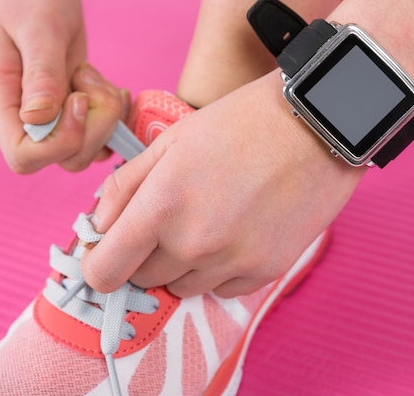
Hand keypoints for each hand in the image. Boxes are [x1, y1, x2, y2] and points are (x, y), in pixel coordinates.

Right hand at [0, 0, 123, 172]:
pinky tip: (112, 89)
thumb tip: (39, 118)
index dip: (60, 142)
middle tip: (92, 84)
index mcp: (1, 99)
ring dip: (105, 119)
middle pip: (62, 158)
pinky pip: (99, 135)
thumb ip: (41, 73)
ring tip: (96, 79)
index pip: (23, 155)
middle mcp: (22, 115)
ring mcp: (48, 116)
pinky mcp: (72, 111)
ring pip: (85, 150)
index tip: (78, 99)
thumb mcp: (39, 28)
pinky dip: (114, 118)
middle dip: (93, 128)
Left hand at [81, 73, 365, 297]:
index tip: (110, 250)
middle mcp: (194, 245)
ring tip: (209, 221)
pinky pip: (224, 288)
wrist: (315, 125)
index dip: (99, 263)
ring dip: (184, 263)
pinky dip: (221, 269)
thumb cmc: (240, 124)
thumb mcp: (170, 142)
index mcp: (161, 208)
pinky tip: (236, 232)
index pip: (104, 272)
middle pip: (144, 280)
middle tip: (168, 220)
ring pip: (184, 287)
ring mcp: (233, 262)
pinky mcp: (266, 270)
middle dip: (145, 256)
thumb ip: (123, 188)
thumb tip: (98, 227)